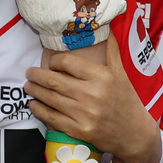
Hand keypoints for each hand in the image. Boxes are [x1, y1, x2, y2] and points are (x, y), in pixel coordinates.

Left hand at [26, 39, 159, 162]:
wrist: (134, 133)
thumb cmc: (126, 100)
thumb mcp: (121, 73)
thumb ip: (111, 51)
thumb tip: (107, 29)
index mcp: (102, 76)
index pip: (68, 62)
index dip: (55, 61)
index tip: (51, 63)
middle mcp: (92, 94)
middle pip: (55, 81)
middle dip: (37, 75)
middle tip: (29, 72)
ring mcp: (85, 114)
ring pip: (51, 99)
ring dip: (35, 91)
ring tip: (28, 86)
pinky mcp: (79, 130)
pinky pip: (53, 118)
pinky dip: (40, 110)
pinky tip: (33, 104)